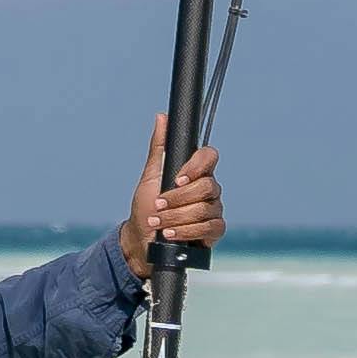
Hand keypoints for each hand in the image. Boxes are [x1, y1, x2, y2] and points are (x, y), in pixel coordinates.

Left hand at [115, 115, 225, 274]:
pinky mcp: (214, 231)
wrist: (142, 240)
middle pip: (206, 186)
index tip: (177, 179)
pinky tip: (171, 234)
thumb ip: (159, 147)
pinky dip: (186, 231)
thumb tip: (162, 117)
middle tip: (159, 205)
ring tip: (158, 222)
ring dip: (176, 217)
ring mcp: (213, 210)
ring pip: (205, 209)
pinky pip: (210, 228)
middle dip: (177, 199)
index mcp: (195, 172)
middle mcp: (208, 190)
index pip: (209, 157)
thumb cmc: (146, 206)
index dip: (196, 167)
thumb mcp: (150, 175)